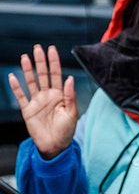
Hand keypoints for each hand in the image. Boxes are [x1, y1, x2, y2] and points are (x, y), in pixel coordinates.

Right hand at [7, 44, 77, 158]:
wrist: (55, 146)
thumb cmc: (66, 131)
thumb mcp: (72, 113)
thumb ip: (70, 95)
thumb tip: (70, 78)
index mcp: (60, 95)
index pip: (57, 75)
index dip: (54, 62)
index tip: (52, 49)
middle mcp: (48, 96)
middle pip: (43, 75)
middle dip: (41, 62)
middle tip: (38, 48)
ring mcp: (37, 102)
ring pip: (31, 82)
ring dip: (28, 70)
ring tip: (25, 57)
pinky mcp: (27, 110)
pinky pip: (20, 96)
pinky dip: (16, 87)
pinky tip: (12, 77)